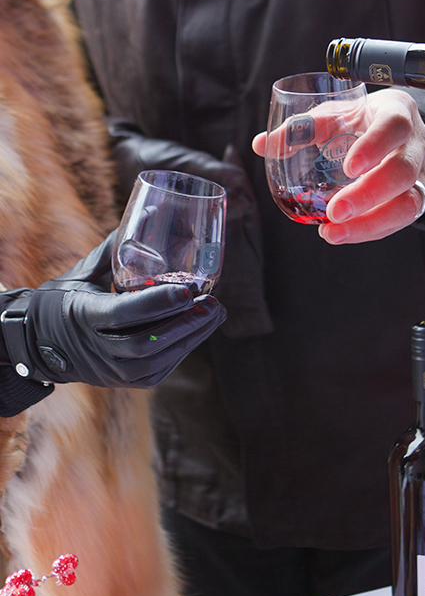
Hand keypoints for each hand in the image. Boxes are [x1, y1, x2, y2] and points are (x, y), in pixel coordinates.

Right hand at [0, 232, 226, 387]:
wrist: (38, 343)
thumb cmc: (64, 299)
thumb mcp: (83, 272)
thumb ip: (117, 246)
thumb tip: (154, 212)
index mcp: (83, 315)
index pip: (121, 314)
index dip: (156, 304)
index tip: (187, 291)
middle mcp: (95, 349)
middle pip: (145, 343)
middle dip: (184, 325)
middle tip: (213, 303)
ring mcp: (108, 371)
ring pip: (154, 362)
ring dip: (190, 339)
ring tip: (215, 314)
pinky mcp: (121, 383)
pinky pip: (156, 373)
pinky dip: (181, 352)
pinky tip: (200, 331)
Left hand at [253, 89, 424, 243]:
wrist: (399, 130)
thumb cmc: (364, 120)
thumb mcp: (337, 114)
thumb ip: (303, 127)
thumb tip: (262, 145)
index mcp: (398, 112)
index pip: (394, 127)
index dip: (374, 147)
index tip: (349, 167)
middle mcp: (418, 144)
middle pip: (403, 172)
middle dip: (368, 196)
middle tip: (334, 212)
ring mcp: (424, 174)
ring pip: (409, 204)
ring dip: (370, 223)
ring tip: (334, 233)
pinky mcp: (420, 199)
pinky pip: (401, 221)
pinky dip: (371, 229)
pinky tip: (344, 233)